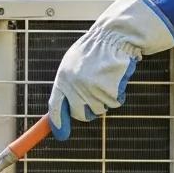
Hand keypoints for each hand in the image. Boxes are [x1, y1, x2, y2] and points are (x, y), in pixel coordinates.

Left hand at [47, 0, 173, 140]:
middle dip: (88, 110)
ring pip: (99, 110)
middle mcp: (74, 86)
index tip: (61, 135)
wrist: (114, 37)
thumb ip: (66, 88)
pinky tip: (116, 78)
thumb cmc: (94, 52)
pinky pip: (114, 103)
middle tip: (95, 93)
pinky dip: (118, 94)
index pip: (55, 108)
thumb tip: (61, 114)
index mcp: (62, 78)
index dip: (58, 124)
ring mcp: (92, 89)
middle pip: (80, 115)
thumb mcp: (73, 66)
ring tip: (106, 79)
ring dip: (105, 99)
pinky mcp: (109, 90)